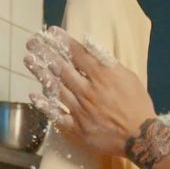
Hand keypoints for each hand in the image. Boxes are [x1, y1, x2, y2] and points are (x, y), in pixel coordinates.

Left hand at [24, 26, 156, 156]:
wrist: (140, 136)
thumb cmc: (138, 105)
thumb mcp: (128, 76)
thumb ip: (107, 62)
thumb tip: (89, 44)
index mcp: (102, 77)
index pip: (78, 54)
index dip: (63, 41)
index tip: (52, 32)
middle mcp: (88, 91)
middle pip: (62, 68)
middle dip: (46, 53)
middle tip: (32, 43)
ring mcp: (81, 110)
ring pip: (56, 88)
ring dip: (40, 73)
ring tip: (28, 60)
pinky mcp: (78, 127)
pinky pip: (57, 115)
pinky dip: (45, 105)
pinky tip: (33, 95)